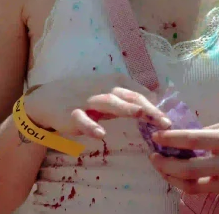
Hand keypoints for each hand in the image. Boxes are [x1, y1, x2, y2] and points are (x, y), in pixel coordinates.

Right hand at [22, 74, 171, 140]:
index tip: (172, 117)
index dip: (155, 103)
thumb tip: (155, 99)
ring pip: (108, 102)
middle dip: (148, 108)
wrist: (47, 98)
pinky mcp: (70, 114)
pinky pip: (81, 120)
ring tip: (141, 115)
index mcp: (113, 83)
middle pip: (128, 96)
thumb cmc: (82, 95)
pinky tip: (100, 134)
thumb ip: (128, 97)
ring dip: (125, 108)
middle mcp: (102, 89)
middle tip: (166, 121)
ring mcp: (86, 101)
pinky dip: (90, 126)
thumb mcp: (106, 92)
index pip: (138, 92)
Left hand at [148, 119, 218, 198]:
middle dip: (165, 164)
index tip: (157, 137)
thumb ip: (214, 130)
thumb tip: (191, 135)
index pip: (193, 140)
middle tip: (154, 157)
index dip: (171, 139)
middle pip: (187, 169)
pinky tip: (183, 174)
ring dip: (173, 179)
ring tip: (163, 169)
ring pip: (193, 186)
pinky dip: (191, 182)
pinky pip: (207, 189)